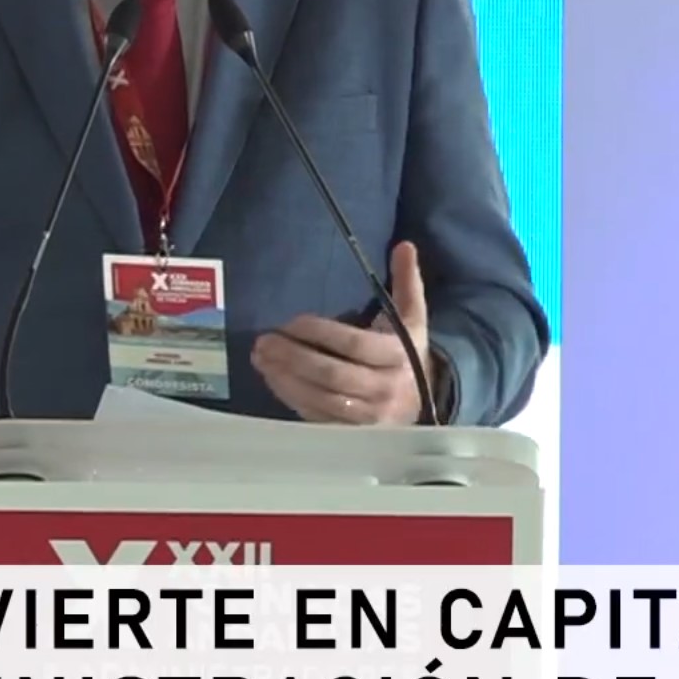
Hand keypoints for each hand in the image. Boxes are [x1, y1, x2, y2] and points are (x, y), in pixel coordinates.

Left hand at [252, 241, 431, 425]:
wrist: (419, 402)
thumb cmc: (406, 353)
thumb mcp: (413, 318)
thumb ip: (407, 281)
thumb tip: (405, 245)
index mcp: (399, 358)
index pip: (353, 345)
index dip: (319, 333)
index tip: (291, 322)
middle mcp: (384, 390)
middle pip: (331, 374)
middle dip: (293, 357)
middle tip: (264, 340)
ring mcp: (366, 418)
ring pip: (319, 398)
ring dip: (284, 377)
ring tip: (259, 357)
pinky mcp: (349, 434)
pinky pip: (314, 416)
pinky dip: (289, 396)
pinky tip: (271, 377)